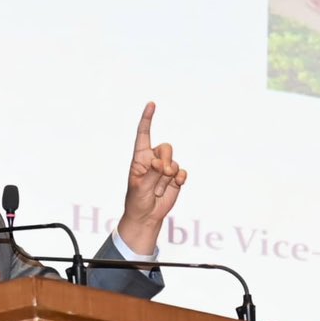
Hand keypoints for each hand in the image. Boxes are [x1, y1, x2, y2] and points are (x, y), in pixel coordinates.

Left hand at [116, 101, 186, 254]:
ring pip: (174, 162)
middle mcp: (153, 160)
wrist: (147, 216)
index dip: (147, 119)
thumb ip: (151, 174)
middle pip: (166, 147)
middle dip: (165, 161)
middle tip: (159, 174)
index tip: (152, 104)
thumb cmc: (137, 200)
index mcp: (139, 158)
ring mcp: (165, 169)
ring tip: (158, 189)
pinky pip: (182, 172)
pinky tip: (175, 185)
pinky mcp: (175, 179)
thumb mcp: (139, 187)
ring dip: (168, 177)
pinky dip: (179, 179)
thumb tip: (162, 164)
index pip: (143, 134)